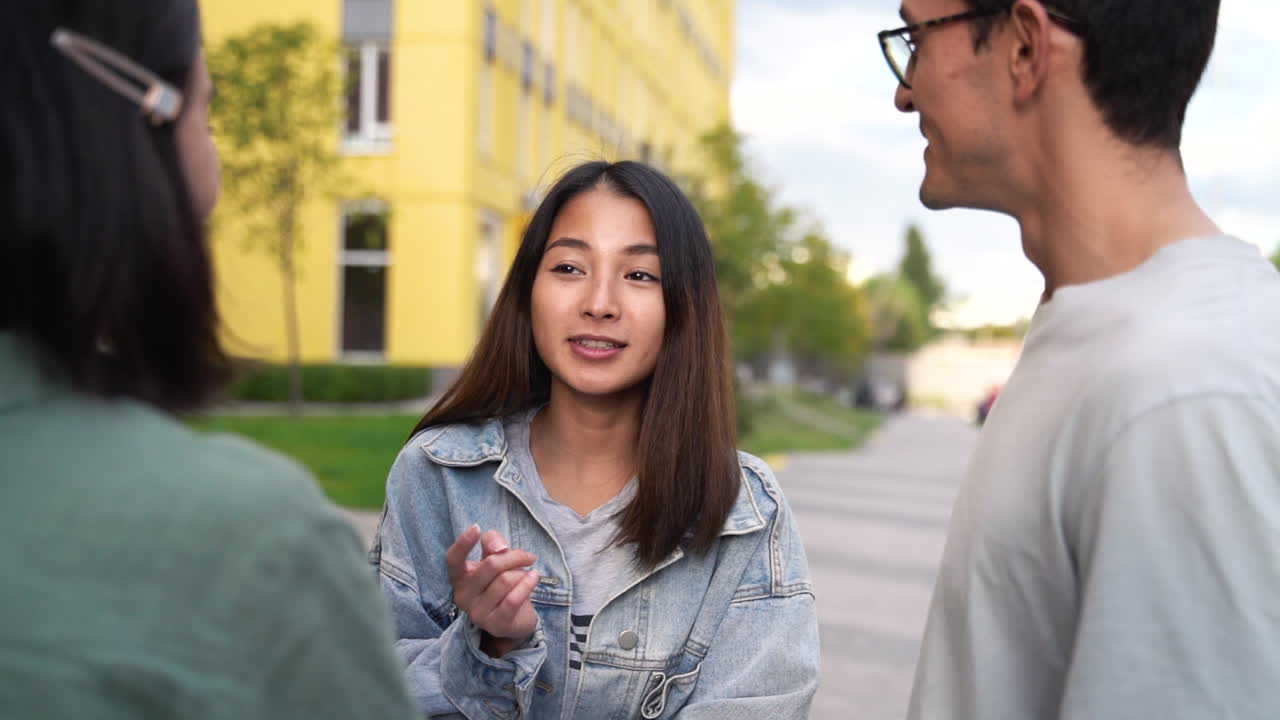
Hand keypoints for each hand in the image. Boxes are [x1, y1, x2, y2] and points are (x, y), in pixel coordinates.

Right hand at [446, 525, 539, 656]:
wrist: (515, 618)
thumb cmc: (502, 583)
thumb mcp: (496, 558)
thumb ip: (493, 543)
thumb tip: (499, 548)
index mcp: (459, 578)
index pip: (453, 559)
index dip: (462, 543)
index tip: (476, 528)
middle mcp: (463, 596)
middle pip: (491, 564)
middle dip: (515, 556)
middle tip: (529, 557)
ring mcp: (477, 613)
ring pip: (506, 580)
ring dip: (522, 573)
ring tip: (527, 575)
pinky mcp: (496, 624)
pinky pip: (514, 598)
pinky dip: (528, 584)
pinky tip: (534, 577)